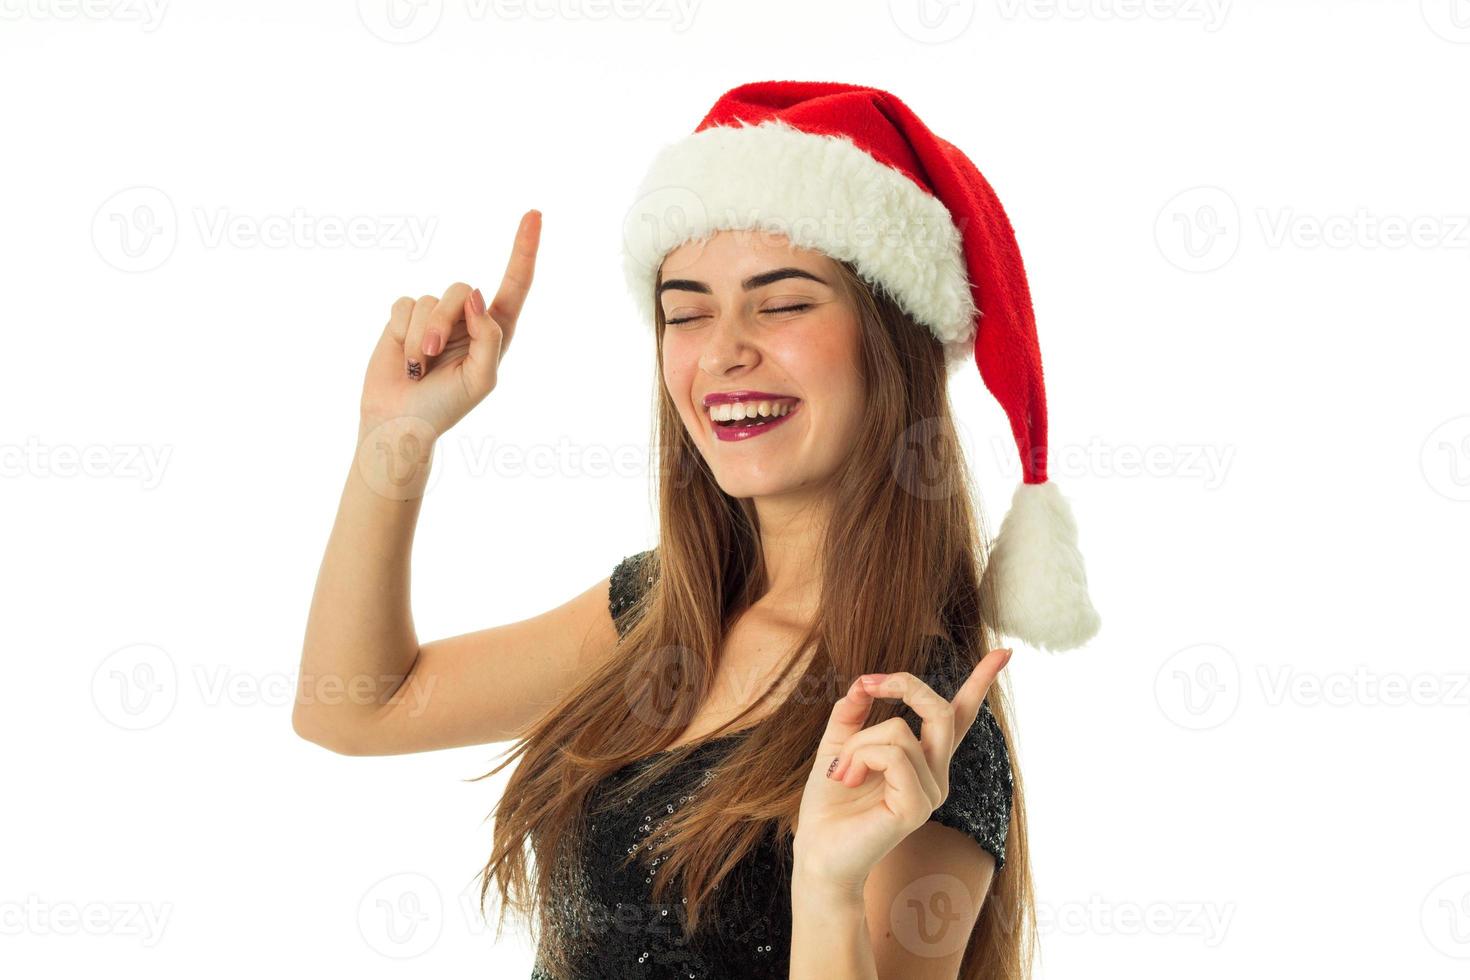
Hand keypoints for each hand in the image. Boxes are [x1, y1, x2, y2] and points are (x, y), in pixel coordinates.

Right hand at [358, 209, 540, 438]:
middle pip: (462, 289)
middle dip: (443, 322)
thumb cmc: (445, 406)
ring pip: (430, 298)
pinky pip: (404, 304)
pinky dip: (402, 332)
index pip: (516, 284)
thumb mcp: (480, 380)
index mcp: (496, 330)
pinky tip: (404, 356)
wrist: (400, 420)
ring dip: (421, 335)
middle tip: (434, 355)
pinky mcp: (406, 316)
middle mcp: (468, 317)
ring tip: (419, 365)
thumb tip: (478, 297)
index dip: (525, 249)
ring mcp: (437, 315)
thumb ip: (489, 337)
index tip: (535, 215)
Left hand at [791, 648, 1012, 894]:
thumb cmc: (830, 804)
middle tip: (869, 682)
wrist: (817, 852)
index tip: (1004, 652)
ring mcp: (931, 792)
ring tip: (841, 771)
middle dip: (903, 684)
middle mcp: (936, 774)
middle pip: (939, 710)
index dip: (981, 682)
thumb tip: (863, 684)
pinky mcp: (917, 807)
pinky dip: (860, 757)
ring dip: (857, 742)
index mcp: (923, 759)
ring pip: (900, 730)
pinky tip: (845, 779)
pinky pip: (893, 754)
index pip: (959, 716)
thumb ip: (852, 713)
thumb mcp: (837, 745)